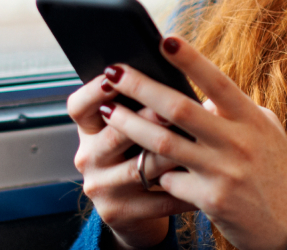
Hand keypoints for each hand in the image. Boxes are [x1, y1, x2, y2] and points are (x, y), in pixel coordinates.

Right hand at [68, 65, 195, 247]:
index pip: (78, 106)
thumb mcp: (131, 132)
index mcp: (88, 131)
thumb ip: (142, 107)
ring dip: (170, 155)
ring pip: (139, 167)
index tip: (113, 74)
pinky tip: (208, 180)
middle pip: (113, 134)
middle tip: (172, 108)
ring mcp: (101, 187)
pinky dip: (185, 190)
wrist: (136, 213)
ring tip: (197, 144)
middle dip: (145, 119)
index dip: (93, 91)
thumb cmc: (141, 156)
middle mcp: (88, 158)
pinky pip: (157, 199)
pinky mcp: (118, 213)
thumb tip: (174, 79)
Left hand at [102, 37, 286, 249]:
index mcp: (252, 119)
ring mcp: (224, 172)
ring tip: (107, 111)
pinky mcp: (210, 200)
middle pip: (179, 108)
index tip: (165, 40)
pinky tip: (140, 165)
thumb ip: (236, 111)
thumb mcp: (267, 132)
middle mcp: (238, 142)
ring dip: (129, 125)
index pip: (218, 82)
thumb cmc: (276, 171)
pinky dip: (154, 170)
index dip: (191, 60)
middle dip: (140, 87)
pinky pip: (169, 179)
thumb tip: (203, 97)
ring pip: (163, 142)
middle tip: (113, 72)